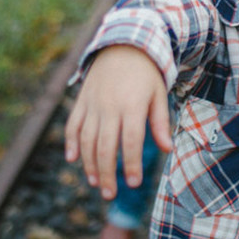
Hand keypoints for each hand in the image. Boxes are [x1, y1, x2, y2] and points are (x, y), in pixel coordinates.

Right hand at [64, 46, 172, 199]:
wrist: (124, 44)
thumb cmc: (146, 73)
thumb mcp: (159, 94)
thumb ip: (160, 122)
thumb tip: (168, 149)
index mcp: (132, 105)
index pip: (130, 142)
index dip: (130, 164)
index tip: (134, 183)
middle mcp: (109, 106)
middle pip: (105, 146)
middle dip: (107, 173)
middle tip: (111, 195)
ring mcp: (92, 104)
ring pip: (86, 140)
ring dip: (89, 164)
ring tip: (96, 183)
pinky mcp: (81, 101)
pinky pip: (73, 124)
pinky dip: (70, 142)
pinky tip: (73, 159)